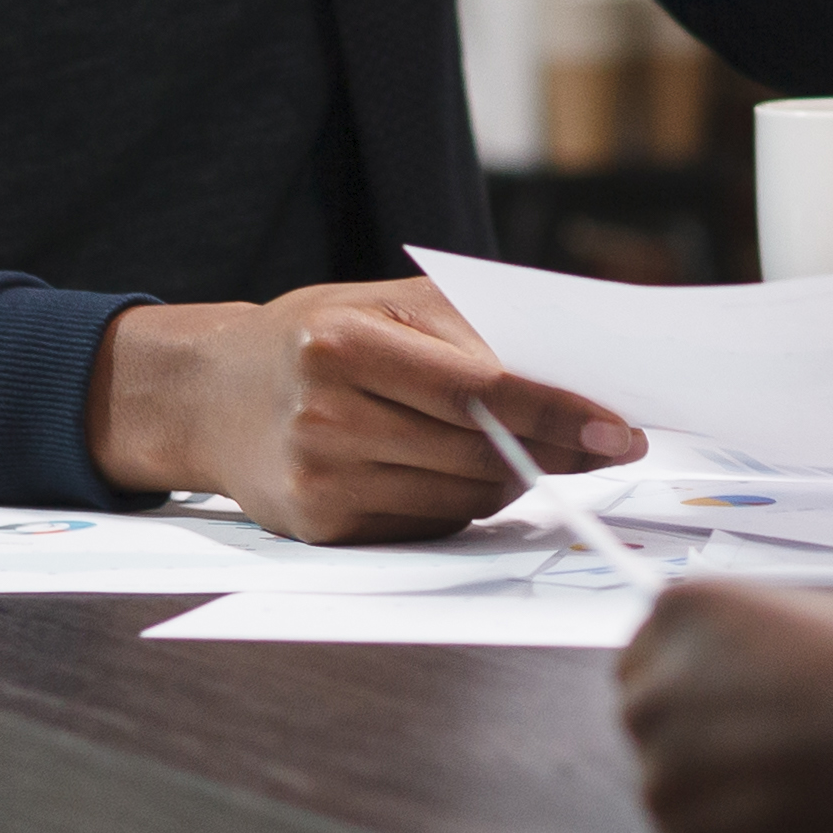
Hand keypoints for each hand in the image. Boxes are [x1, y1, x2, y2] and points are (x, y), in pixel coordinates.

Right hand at [84, 274, 645, 543]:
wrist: (211, 393)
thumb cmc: (319, 338)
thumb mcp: (388, 306)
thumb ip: (477, 333)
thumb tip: (579, 382)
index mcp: (344, 342)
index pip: (481, 388)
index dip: (560, 413)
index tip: (621, 431)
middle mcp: (325, 413)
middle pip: (480, 450)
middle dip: (553, 451)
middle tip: (601, 445)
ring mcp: (320, 476)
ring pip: (465, 495)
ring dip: (508, 476)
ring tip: (507, 446)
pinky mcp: (320, 526)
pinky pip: (431, 523)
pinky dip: (460, 501)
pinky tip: (441, 469)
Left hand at [618, 578, 832, 832]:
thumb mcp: (825, 621)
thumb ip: (755, 646)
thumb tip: (738, 679)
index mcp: (687, 613)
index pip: (651, 652)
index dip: (703, 681)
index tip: (748, 700)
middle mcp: (659, 691)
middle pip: (653, 720)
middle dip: (705, 736)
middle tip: (784, 750)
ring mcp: (668, 779)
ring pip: (676, 791)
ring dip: (725, 796)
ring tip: (811, 792)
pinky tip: (810, 829)